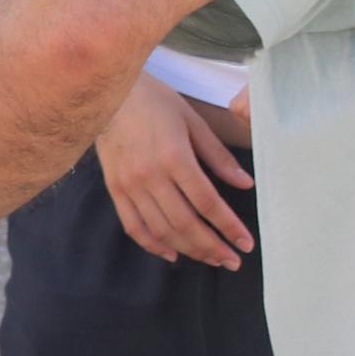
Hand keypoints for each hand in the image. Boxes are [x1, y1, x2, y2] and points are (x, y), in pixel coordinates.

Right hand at [93, 77, 255, 267]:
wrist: (109, 95)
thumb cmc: (155, 102)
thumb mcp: (193, 121)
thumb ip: (218, 156)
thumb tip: (245, 183)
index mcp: (174, 157)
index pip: (207, 202)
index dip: (229, 227)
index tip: (245, 243)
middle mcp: (150, 176)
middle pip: (185, 223)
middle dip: (212, 247)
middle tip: (232, 261)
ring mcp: (130, 186)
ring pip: (161, 230)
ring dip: (188, 250)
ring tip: (210, 258)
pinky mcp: (115, 190)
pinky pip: (134, 226)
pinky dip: (153, 245)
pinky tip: (172, 254)